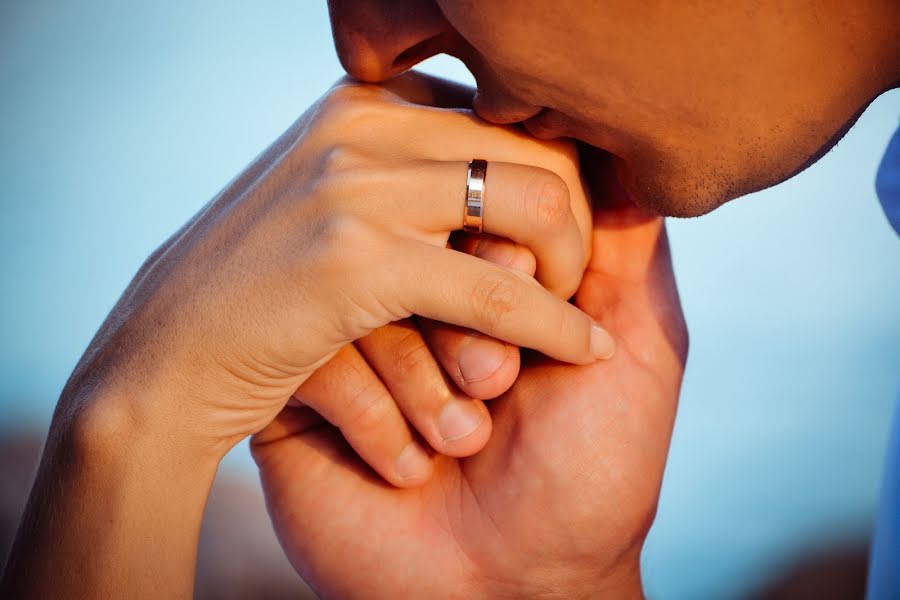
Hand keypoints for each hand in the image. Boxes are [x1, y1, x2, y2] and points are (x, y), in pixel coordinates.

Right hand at [61, 72, 610, 473]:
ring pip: (534, 205)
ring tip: (568, 314)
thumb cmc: (258, 297)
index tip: (566, 240)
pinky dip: (555, 326)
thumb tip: (517, 167)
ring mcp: (356, 184)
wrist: (164, 363)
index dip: (560, 181)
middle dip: (578, 221)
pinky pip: (497, 291)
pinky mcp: (354, 259)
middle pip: (534, 150)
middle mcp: (362, 122)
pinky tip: (583, 351)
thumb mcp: (332, 208)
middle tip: (573, 281)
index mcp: (363, 103)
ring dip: (571, 269)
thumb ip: (407, 174)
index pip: (507, 116)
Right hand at [252, 149, 688, 598]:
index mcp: (488, 274)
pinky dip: (379, 423)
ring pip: (365, 300)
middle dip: (472, 322)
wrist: (509, 592)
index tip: (539, 318)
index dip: (512, 250)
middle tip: (498, 383)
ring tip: (463, 441)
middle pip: (416, 238)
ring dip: (429, 383)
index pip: (483, 198)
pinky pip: (320, 361)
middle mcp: (420, 296)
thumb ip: (626, 246)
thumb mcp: (639, 345)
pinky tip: (409, 469)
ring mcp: (358, 341)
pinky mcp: (305, 392)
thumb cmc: (588, 473)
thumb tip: (610, 151)